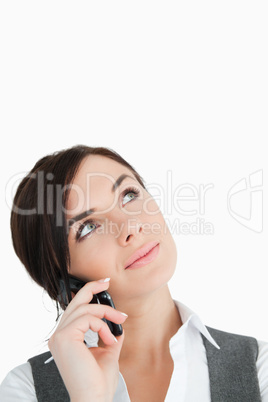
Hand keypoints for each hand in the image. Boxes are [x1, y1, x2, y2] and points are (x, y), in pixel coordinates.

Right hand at [48, 279, 127, 401]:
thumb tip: (117, 323)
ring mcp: (59, 336)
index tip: (103, 285)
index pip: (74, 309)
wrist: (94, 399)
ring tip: (120, 321)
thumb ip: (109, 335)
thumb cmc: (98, 381)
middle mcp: (58, 335)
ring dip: (107, 313)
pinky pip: (87, 319)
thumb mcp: (107, 352)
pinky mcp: (65, 337)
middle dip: (92, 288)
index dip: (87, 293)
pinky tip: (109, 340)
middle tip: (107, 282)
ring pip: (85, 309)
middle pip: (75, 302)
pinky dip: (102, 326)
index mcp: (65, 338)